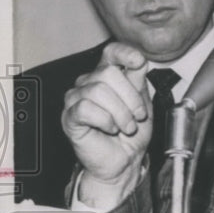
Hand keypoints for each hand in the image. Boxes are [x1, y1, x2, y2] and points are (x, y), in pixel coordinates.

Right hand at [61, 43, 151, 204]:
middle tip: (137, 116)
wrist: (125, 160)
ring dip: (120, 113)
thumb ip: (139, 81)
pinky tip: (110, 129)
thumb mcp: (144, 103)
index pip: (111, 52)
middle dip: (130, 97)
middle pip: (108, 73)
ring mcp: (76, 99)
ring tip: (127, 127)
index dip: (124, 53)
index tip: (139, 63)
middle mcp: (89, 83)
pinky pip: (86, 108)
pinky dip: (105, 121)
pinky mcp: (70, 117)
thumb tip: (138, 61)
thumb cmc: (132, 133)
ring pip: (98, 91)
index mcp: (108, 76)